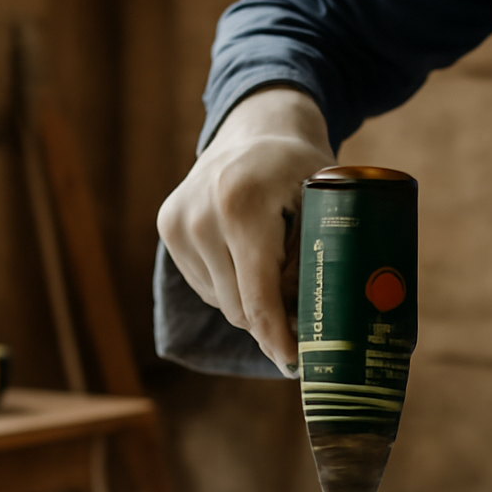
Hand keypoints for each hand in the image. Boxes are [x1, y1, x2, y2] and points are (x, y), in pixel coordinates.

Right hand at [157, 87, 335, 375]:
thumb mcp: (324, 207)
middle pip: (239, 307)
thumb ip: (315, 262)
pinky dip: (232, 284)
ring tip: (276, 265)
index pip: (258, 296)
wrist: (258, 128)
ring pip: (222, 302)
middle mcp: (200, 215)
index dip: (278, 337)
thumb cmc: (301, 170)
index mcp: (241, 206)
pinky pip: (207, 286)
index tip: (294, 363)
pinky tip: (248, 254)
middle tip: (304, 317)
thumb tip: (313, 326)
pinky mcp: (167, 227)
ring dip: (252, 300)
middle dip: (272, 320)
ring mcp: (177, 222)